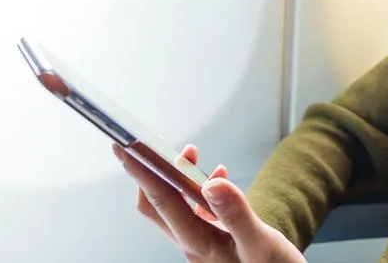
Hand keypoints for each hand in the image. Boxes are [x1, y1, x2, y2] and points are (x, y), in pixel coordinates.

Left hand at [115, 143, 305, 262]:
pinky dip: (200, 189)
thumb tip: (212, 183)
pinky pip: (195, 212)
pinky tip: (217, 178)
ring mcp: (201, 243)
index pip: (162, 201)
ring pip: (175, 206)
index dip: (141, 172)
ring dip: (177, 178)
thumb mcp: (261, 244)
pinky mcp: (213, 242)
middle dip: (151, 170)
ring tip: (190, 154)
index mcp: (199, 244)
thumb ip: (236, 214)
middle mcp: (193, 244)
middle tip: (148, 144)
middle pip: (158, 203)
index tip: (125, 148)